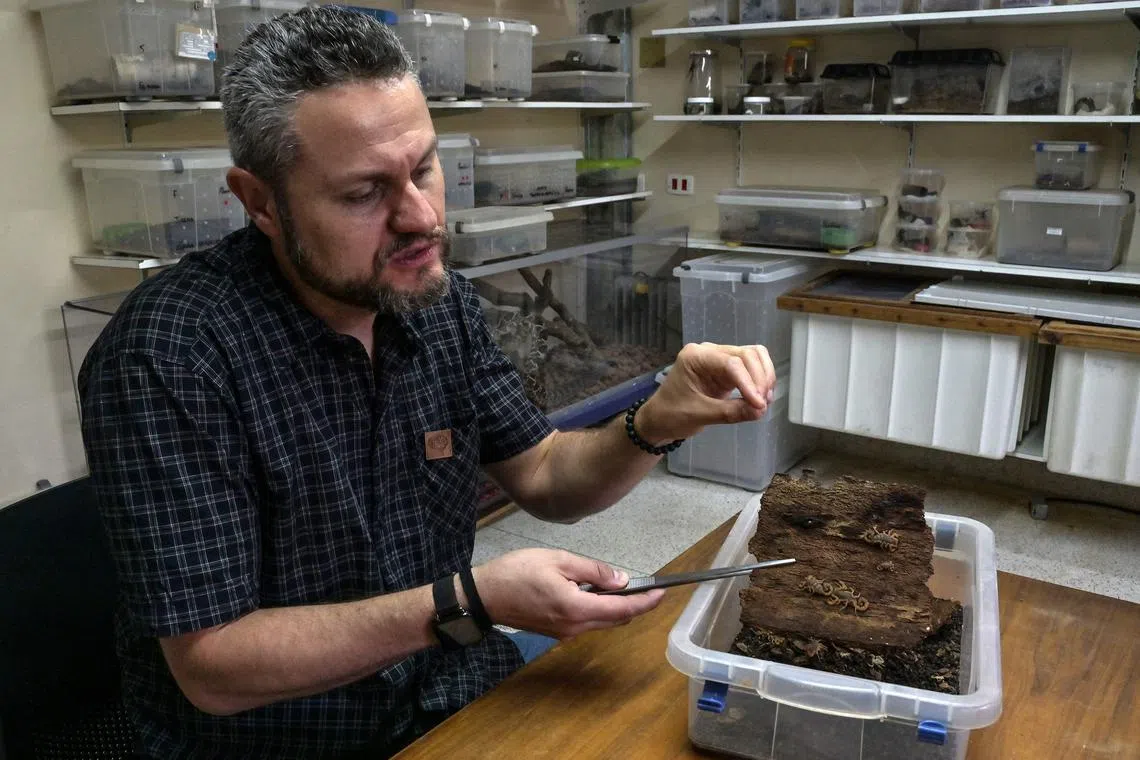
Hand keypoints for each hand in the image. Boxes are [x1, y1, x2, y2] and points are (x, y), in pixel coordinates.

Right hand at [472, 549, 664, 639]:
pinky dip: (598, 608)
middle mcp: (574, 627)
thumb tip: (621, 579)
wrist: (484, 596)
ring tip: (619, 584)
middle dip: (635, 605)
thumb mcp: (558, 560)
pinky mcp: (557, 632)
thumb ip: (593, 570)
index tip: (662, 592)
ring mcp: (565, 633)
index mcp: (577, 608)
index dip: (646, 602)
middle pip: (616, 619)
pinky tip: (594, 591)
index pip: (622, 608)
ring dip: (615, 606)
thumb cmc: (516, 572)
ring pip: (602, 621)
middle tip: (648, 586)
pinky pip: (587, 621)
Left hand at [637, 342, 776, 443]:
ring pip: (753, 357)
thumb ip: (730, 412)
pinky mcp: (727, 370)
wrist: (660, 419)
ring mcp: (719, 359)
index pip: (731, 363)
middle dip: (759, 378)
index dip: (749, 383)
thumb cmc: (672, 414)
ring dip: (763, 377)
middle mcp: (709, 351)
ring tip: (765, 401)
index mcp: (695, 356)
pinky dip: (760, 380)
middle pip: (746, 354)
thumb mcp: (699, 415)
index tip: (759, 404)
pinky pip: (750, 368)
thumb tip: (760, 411)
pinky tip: (761, 398)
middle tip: (763, 404)